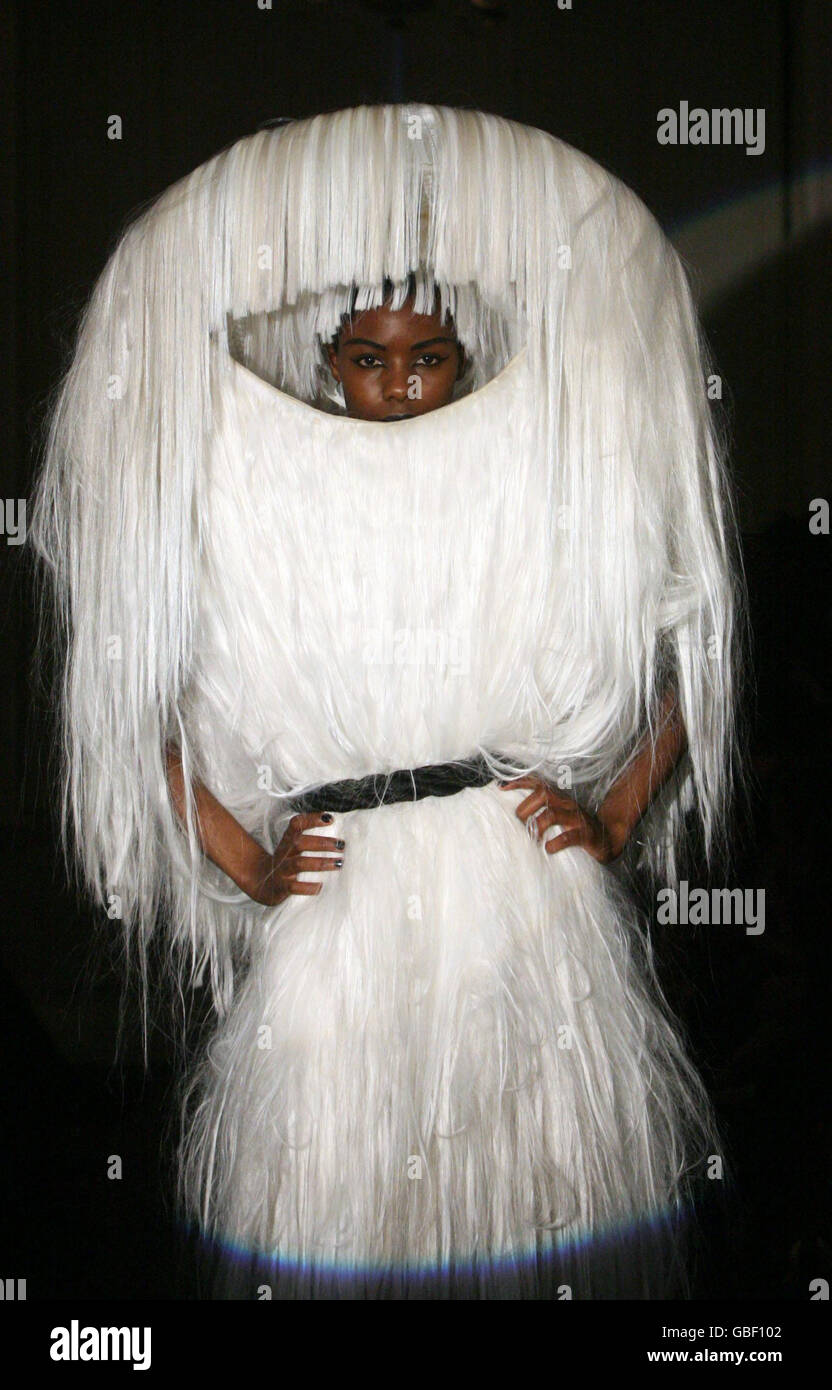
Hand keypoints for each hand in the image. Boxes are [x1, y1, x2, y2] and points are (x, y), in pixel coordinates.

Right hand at [244, 812, 345, 905]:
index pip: (296, 824)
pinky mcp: (281, 887)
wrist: (262, 883)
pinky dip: (307, 887)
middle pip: (299, 843)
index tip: (330, 818)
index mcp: (288, 840)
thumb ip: (310, 838)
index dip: (312, 819)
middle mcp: (284, 853)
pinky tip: (320, 886)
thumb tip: (338, 831)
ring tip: (338, 863)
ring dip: (320, 862)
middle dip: (322, 843)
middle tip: (341, 845)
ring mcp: (282, 870)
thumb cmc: (287, 862)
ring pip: (299, 864)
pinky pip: (293, 887)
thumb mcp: (293, 847)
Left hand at [497, 775, 626, 864]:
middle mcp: (567, 804)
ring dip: (537, 825)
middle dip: (525, 808)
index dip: (519, 783)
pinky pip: (570, 836)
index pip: (538, 784)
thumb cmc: (577, 829)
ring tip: (531, 839)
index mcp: (559, 799)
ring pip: (552, 814)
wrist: (608, 838)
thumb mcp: (558, 817)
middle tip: (517, 824)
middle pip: (543, 795)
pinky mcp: (586, 835)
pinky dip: (556, 843)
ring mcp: (577, 818)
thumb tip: (513, 816)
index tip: (501, 787)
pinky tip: (548, 849)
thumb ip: (540, 813)